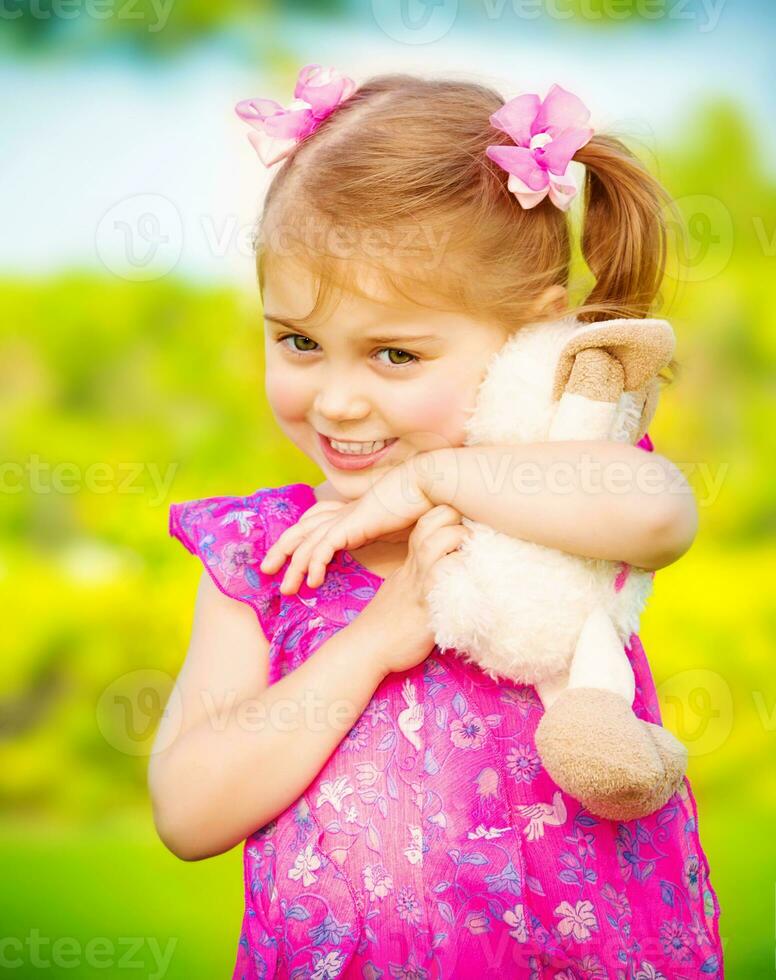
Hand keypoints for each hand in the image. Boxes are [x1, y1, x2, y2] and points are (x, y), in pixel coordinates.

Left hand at [260, 459, 433, 594]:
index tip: (289, 562)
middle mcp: (342, 513)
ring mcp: (345, 516)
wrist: (428, 485)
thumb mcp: (396, 527)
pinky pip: (325, 545)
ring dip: (294, 566)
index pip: (314, 525)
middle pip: (301, 530)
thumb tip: (388, 553)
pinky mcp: (351, 523)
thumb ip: (384, 537)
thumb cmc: (419, 505)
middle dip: (281, 551)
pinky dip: (315, 563)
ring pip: (307, 542)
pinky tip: (312, 581)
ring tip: (285, 589)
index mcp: (350, 514)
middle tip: (266, 572)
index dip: (298, 542)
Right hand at [356, 504, 471, 674]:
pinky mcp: (426, 607)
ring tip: (475, 551)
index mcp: (410, 562)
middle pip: (433, 524)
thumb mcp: (402, 587)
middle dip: (458, 520)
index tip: (468, 524)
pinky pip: (444, 581)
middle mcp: (415, 567)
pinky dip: (461, 574)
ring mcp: (419, 585)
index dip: (449, 516)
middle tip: (477, 534)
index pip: (427, 523)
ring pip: (436, 544)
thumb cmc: (386, 622)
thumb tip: (447, 566)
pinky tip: (478, 579)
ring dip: (459, 540)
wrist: (366, 647)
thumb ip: (421, 573)